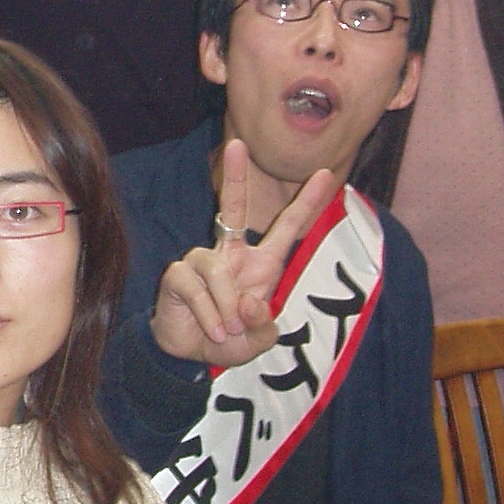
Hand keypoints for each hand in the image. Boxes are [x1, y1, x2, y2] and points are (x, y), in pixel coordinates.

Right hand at [149, 140, 340, 366]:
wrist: (189, 358)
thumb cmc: (228, 342)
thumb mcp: (258, 341)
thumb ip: (263, 325)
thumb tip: (248, 302)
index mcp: (260, 265)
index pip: (287, 228)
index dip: (306, 203)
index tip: (325, 175)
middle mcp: (231, 255)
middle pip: (233, 207)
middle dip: (235, 176)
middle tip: (236, 145)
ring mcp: (202, 262)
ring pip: (217, 269)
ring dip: (226, 305)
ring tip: (227, 330)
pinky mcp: (178, 275)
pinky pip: (196, 285)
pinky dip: (208, 313)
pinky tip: (213, 330)